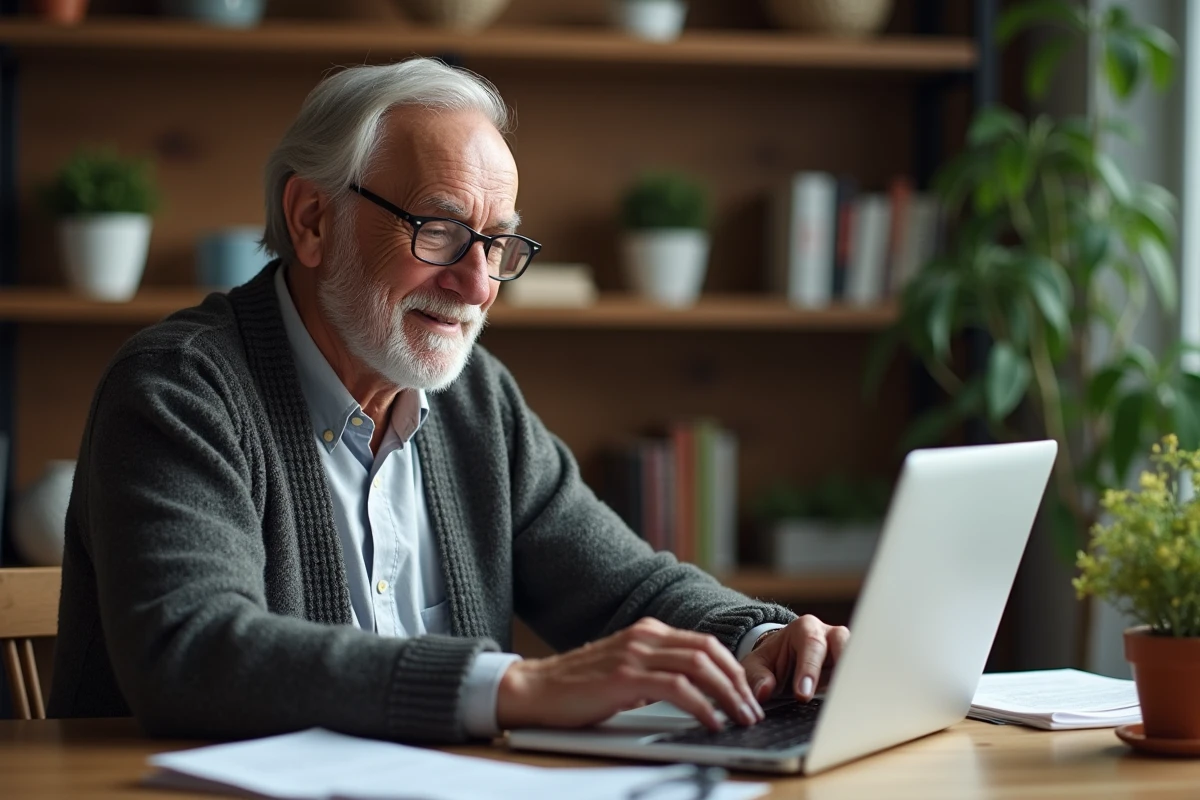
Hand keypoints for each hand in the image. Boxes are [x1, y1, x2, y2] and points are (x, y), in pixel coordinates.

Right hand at [496, 617, 764, 731]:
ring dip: (727, 695)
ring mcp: (635, 654)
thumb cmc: (577, 687)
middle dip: (738, 682)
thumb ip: (655, 672)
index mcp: (647, 631)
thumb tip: (693, 694)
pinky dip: (703, 706)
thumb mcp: (624, 670)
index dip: (733, 668)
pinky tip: (712, 722)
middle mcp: (645, 636)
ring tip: (740, 718)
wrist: (534, 689)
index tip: (746, 694)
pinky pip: (678, 689)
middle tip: (751, 710)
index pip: (705, 643)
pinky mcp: (625, 677)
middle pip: (709, 651)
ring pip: (699, 667)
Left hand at [740, 615, 849, 702]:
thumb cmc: (772, 661)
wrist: (784, 660)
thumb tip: (764, 691)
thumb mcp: (756, 665)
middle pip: (843, 645)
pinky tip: (855, 706)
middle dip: (839, 671)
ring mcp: (845, 650)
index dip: (809, 670)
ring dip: (854, 680)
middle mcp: (830, 635)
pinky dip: (858, 689)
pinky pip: (860, 676)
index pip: (811, 645)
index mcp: (805, 628)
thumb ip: (757, 677)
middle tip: (834, 699)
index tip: (802, 695)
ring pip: (858, 659)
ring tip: (849, 703)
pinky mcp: (853, 667)